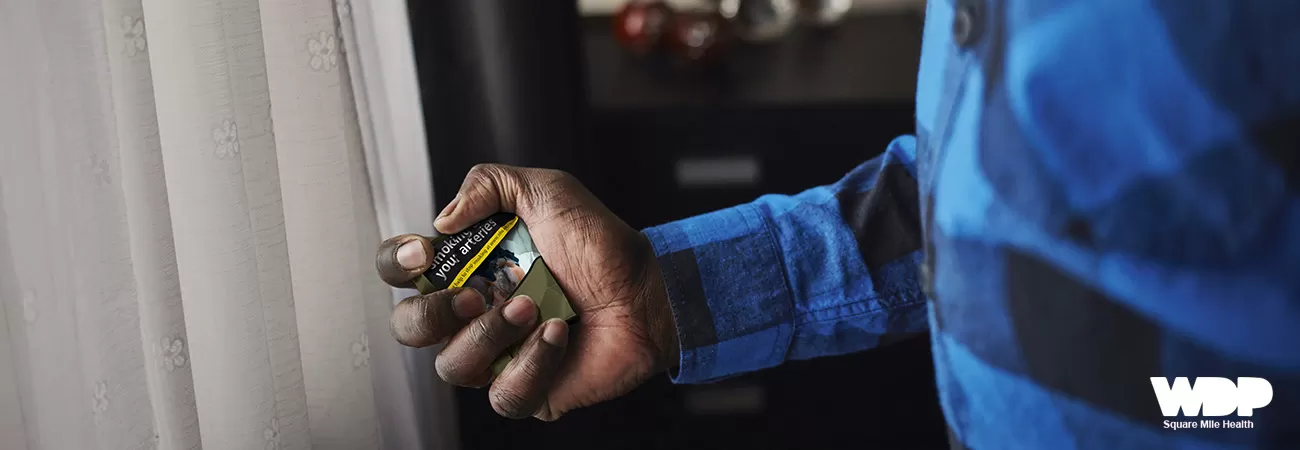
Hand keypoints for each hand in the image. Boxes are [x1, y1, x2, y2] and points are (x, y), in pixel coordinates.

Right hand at [375, 164, 678, 420]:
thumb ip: (490, 184)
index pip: (401, 271)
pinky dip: (531, 364)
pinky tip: (558, 335)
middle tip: (475, 294)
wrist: (647, 290)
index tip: (424, 252)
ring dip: (490, 335)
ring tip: (533, 308)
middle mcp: (472, 314)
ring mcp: (497, 356)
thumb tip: (442, 220)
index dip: (396, 263)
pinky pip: (504, 395)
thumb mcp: (547, 191)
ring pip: (453, 367)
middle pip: (409, 328)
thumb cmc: (599, 244)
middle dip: (432, 313)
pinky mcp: (528, 390)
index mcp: (467, 267)